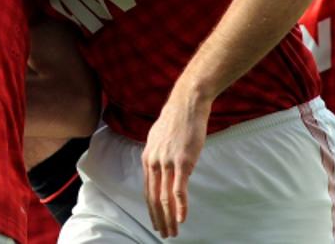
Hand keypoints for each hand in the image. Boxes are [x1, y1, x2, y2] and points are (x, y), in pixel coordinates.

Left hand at [142, 91, 210, 237]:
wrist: (187, 104)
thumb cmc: (176, 119)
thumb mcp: (160, 138)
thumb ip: (160, 154)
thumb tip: (166, 166)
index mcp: (148, 158)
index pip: (147, 190)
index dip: (151, 209)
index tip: (156, 222)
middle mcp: (154, 162)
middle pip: (153, 198)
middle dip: (158, 219)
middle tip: (164, 234)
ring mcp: (167, 162)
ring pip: (164, 197)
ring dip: (169, 217)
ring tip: (173, 231)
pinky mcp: (183, 161)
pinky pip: (179, 189)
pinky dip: (180, 206)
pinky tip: (182, 218)